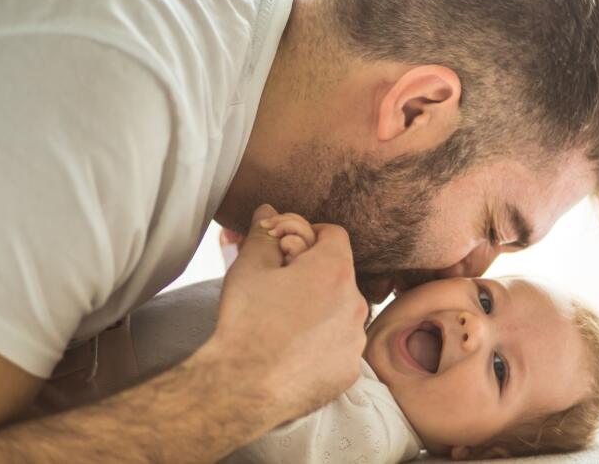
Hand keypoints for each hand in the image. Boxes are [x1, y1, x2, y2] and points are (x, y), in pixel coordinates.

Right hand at [206, 205, 367, 421]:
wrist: (242, 387)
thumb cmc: (246, 322)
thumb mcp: (249, 267)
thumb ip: (264, 233)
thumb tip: (268, 211)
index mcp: (335, 271)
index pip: (334, 234)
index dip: (309, 235)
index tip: (289, 249)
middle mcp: (355, 303)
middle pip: (338, 274)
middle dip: (313, 274)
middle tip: (281, 287)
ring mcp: (356, 340)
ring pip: (341, 311)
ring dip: (320, 309)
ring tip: (285, 322)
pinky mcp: (350, 370)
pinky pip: (340, 346)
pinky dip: (322, 343)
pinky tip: (294, 350)